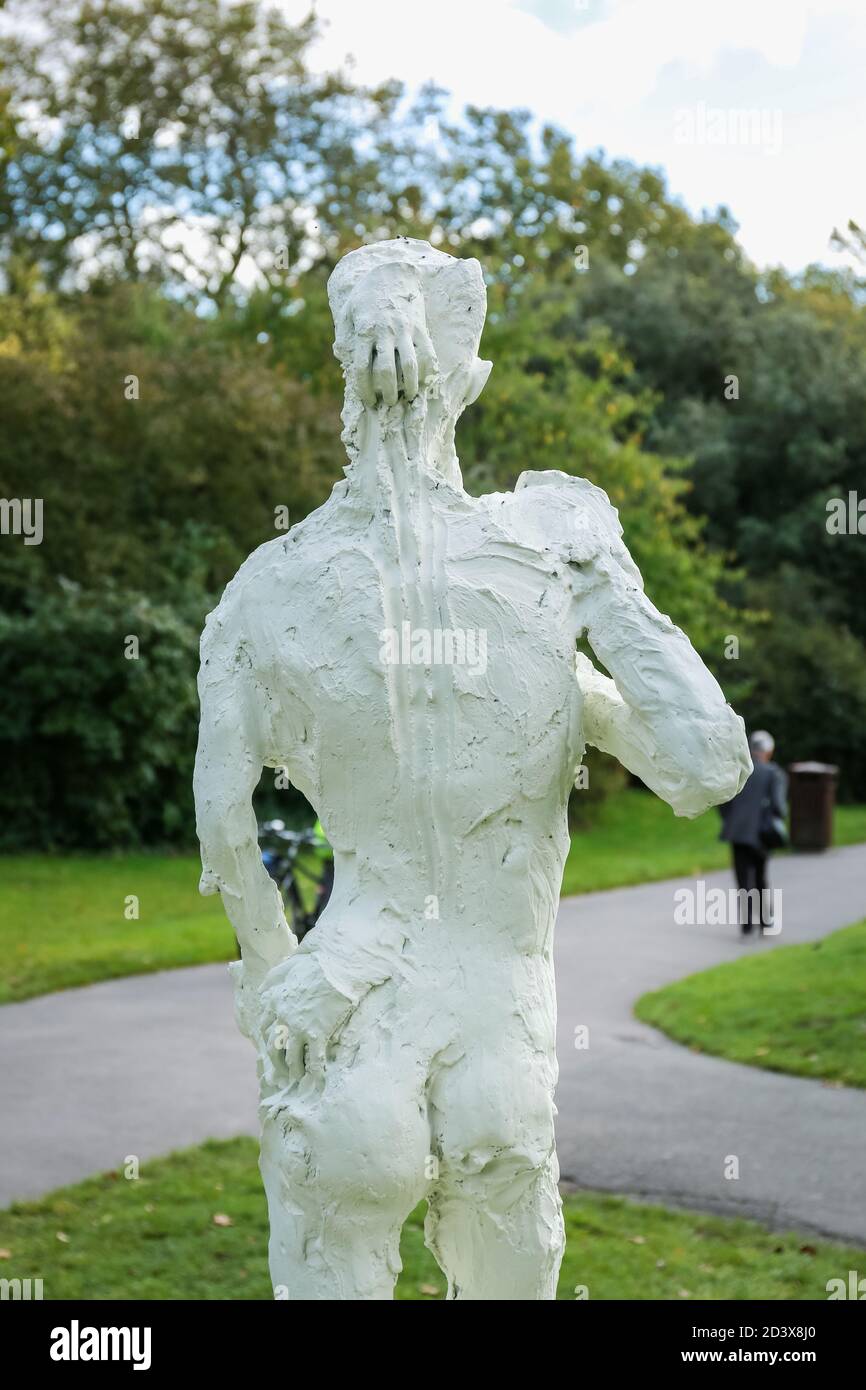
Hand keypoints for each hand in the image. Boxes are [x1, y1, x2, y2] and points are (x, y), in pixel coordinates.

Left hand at [258, 948, 355, 1086]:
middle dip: (276, 1062)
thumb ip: (272, 979)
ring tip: (298, 1077)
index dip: (268, 1040)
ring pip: (291, 1057)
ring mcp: (299, 1027)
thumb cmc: (316, 963)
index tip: (273, 1047)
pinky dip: (315, 1071)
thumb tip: (261, 990)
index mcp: (275, 1002)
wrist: (338, 966)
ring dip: (294, 1070)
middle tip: (281, 1072)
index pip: (265, 1027)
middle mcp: (283, 1017)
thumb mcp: (286, 966)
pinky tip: (318, 1077)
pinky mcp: (317, 1034)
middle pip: (273, 1047)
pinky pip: (314, 1059)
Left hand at [347, 261, 438, 406]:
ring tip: (408, 397)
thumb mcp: (348, 311)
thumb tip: (342, 359)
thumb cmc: (366, 296)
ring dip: (409, 386)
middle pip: (386, 371)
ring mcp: (405, 329)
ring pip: (410, 365)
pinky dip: (426, 371)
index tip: (367, 400)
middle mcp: (385, 331)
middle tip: (386, 403)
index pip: (362, 368)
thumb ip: (344, 336)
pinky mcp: (420, 327)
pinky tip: (423, 382)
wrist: (392, 273)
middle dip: (386, 393)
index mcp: (364, 330)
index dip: (364, 389)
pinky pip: (427, 353)